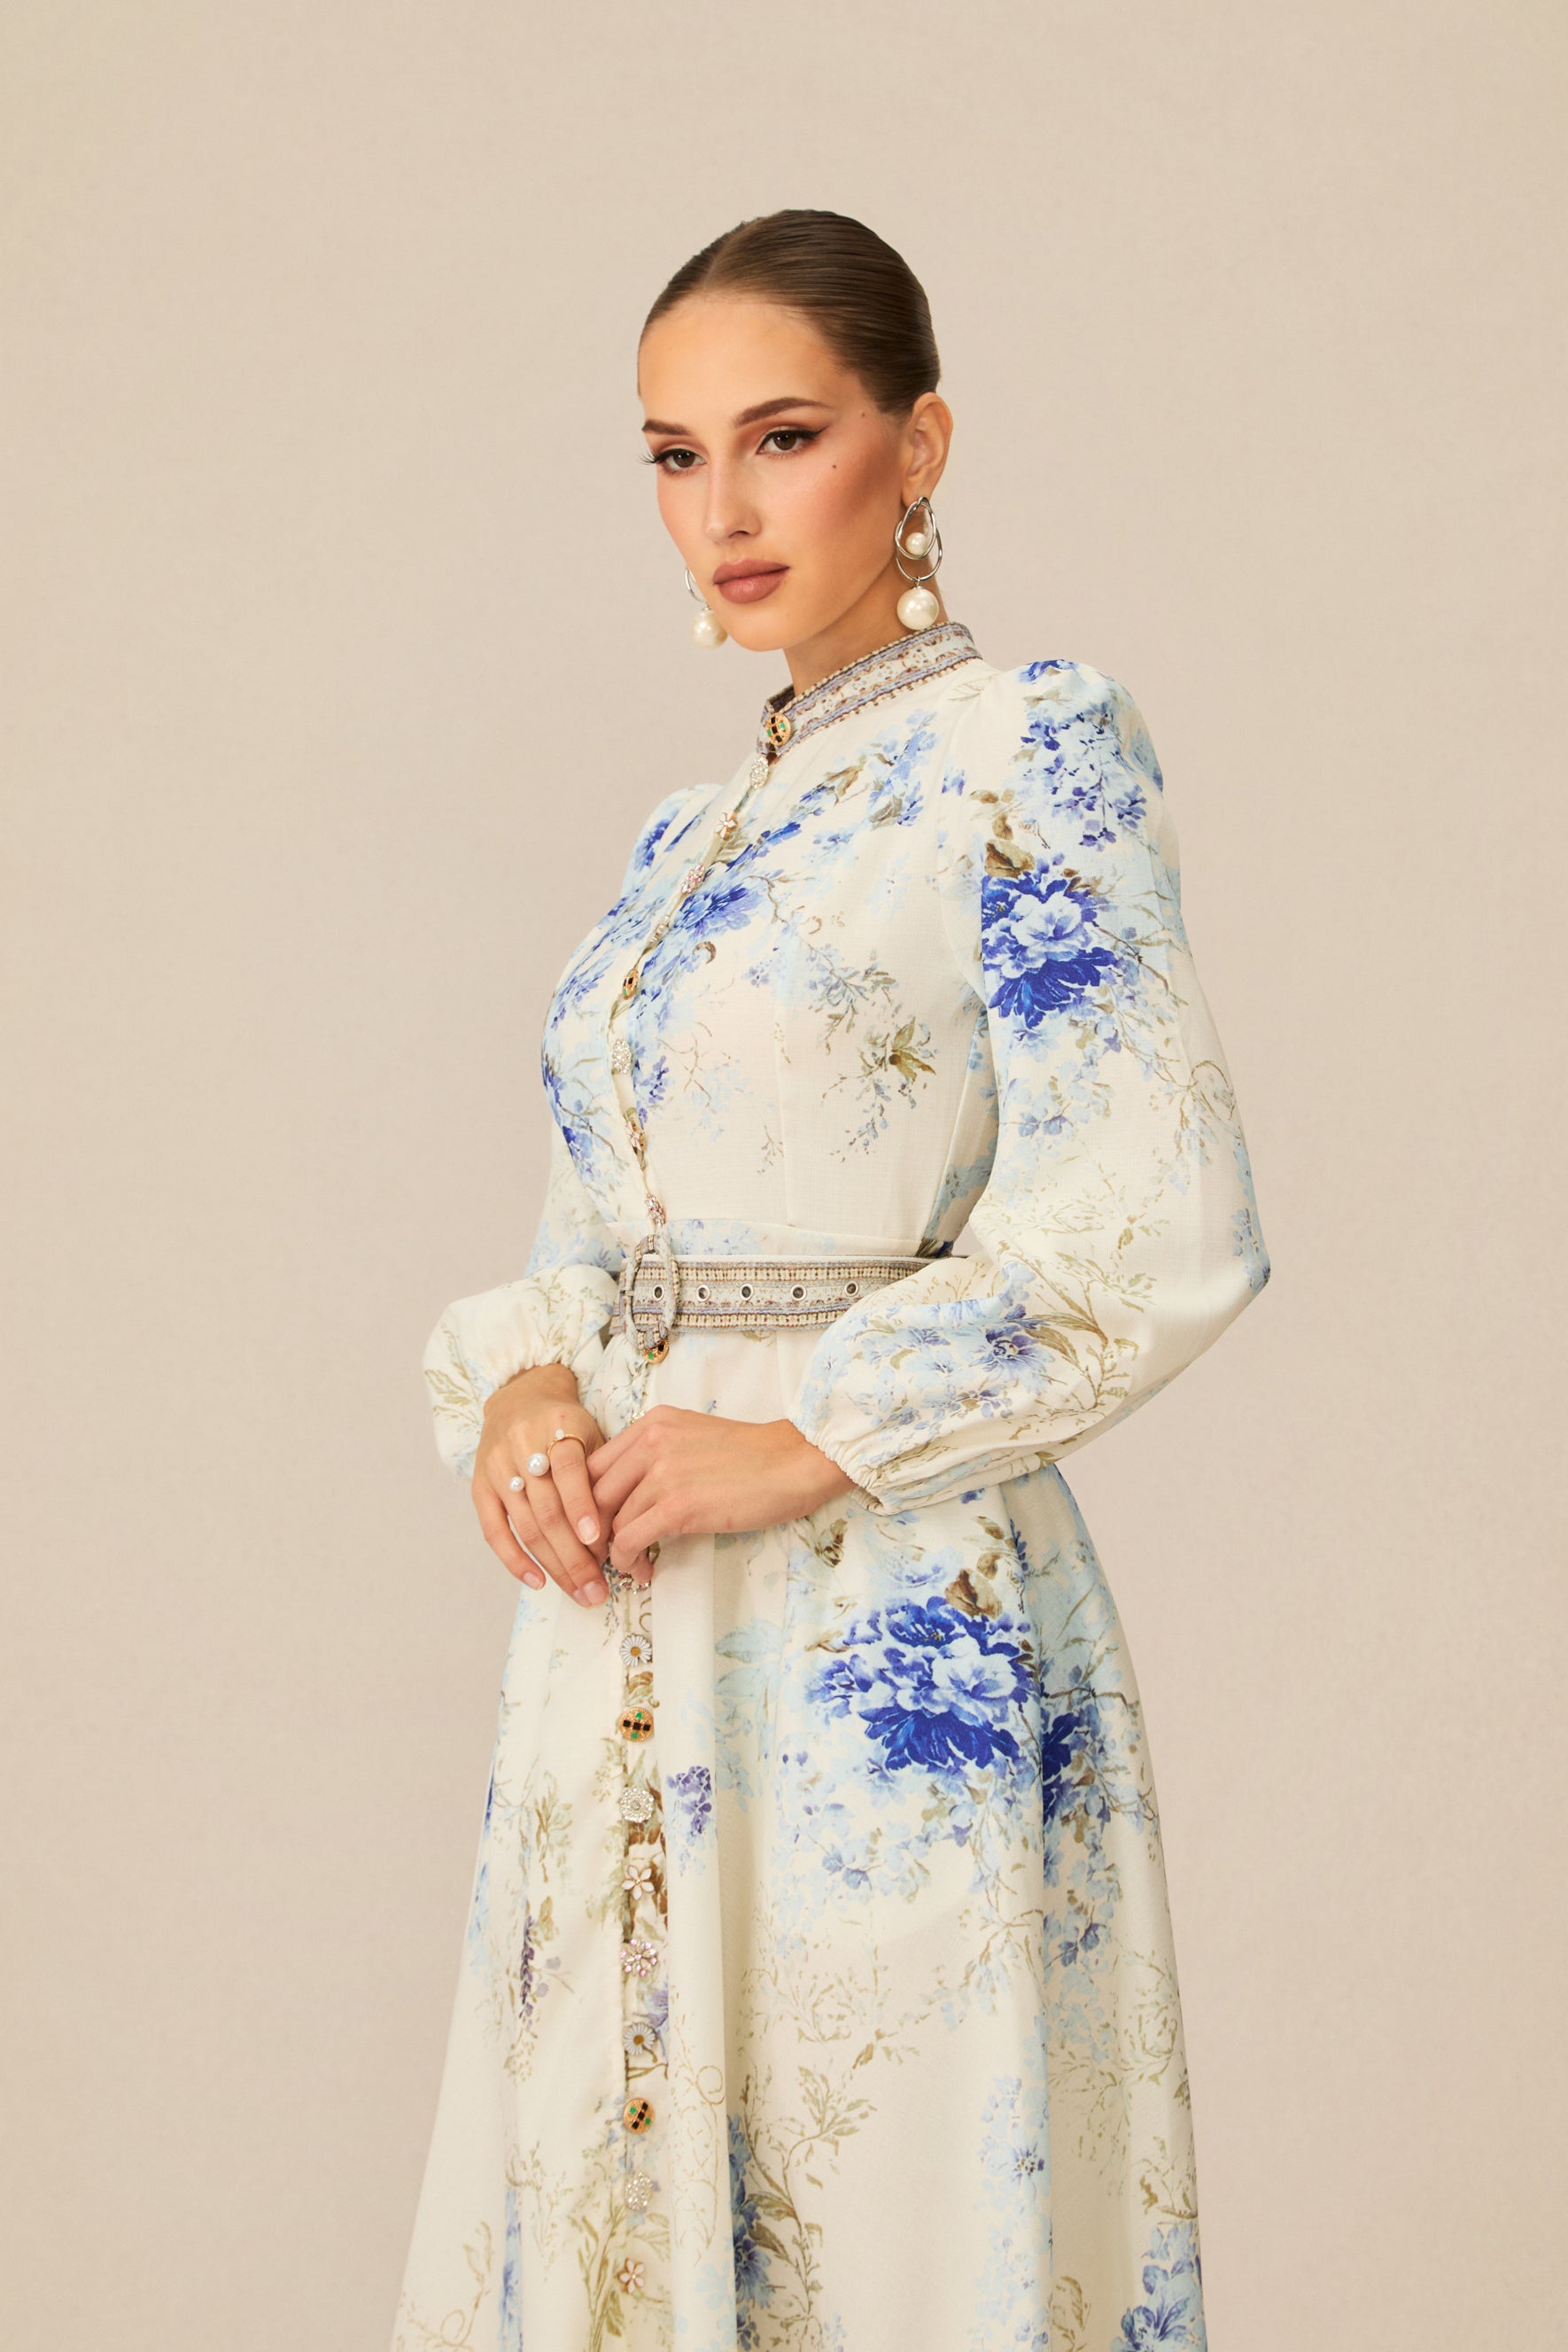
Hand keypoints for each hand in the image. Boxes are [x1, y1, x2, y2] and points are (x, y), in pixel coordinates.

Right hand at [472, 1363, 630, 1605]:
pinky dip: (515, 1560)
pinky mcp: (479, 1485)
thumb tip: (625, 1532)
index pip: (570, 1471)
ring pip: (526, 1526)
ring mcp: (497, 1467)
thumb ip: (604, 1475)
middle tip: (598, 1589)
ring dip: (554, 1565)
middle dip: (575, 1555)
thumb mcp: (592, 1434)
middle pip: (548, 1509)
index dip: (583, 1508)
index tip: (601, 1543)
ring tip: (580, 1592)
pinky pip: (494, 1531)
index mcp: (558, 1426)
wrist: (521, 1396)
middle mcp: (521, 1445)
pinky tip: (538, 1582)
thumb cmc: (568, 1425)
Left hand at [586, 1406, 854, 1576]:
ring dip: (615, 1551)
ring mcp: (661, 1473)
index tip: (597, 1523)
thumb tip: (629, 1493)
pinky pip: (630, 1540)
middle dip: (592, 1529)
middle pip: (593, 1494)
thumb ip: (656, 1454)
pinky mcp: (676, 1506)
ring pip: (610, 1521)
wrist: (794, 1462)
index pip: (594, 1464)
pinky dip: (628, 1560)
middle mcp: (649, 1442)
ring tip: (633, 1564)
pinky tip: (644, 1568)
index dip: (588, 1500)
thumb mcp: (692, 1437)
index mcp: (651, 1423)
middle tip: (605, 1551)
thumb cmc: (753, 1456)